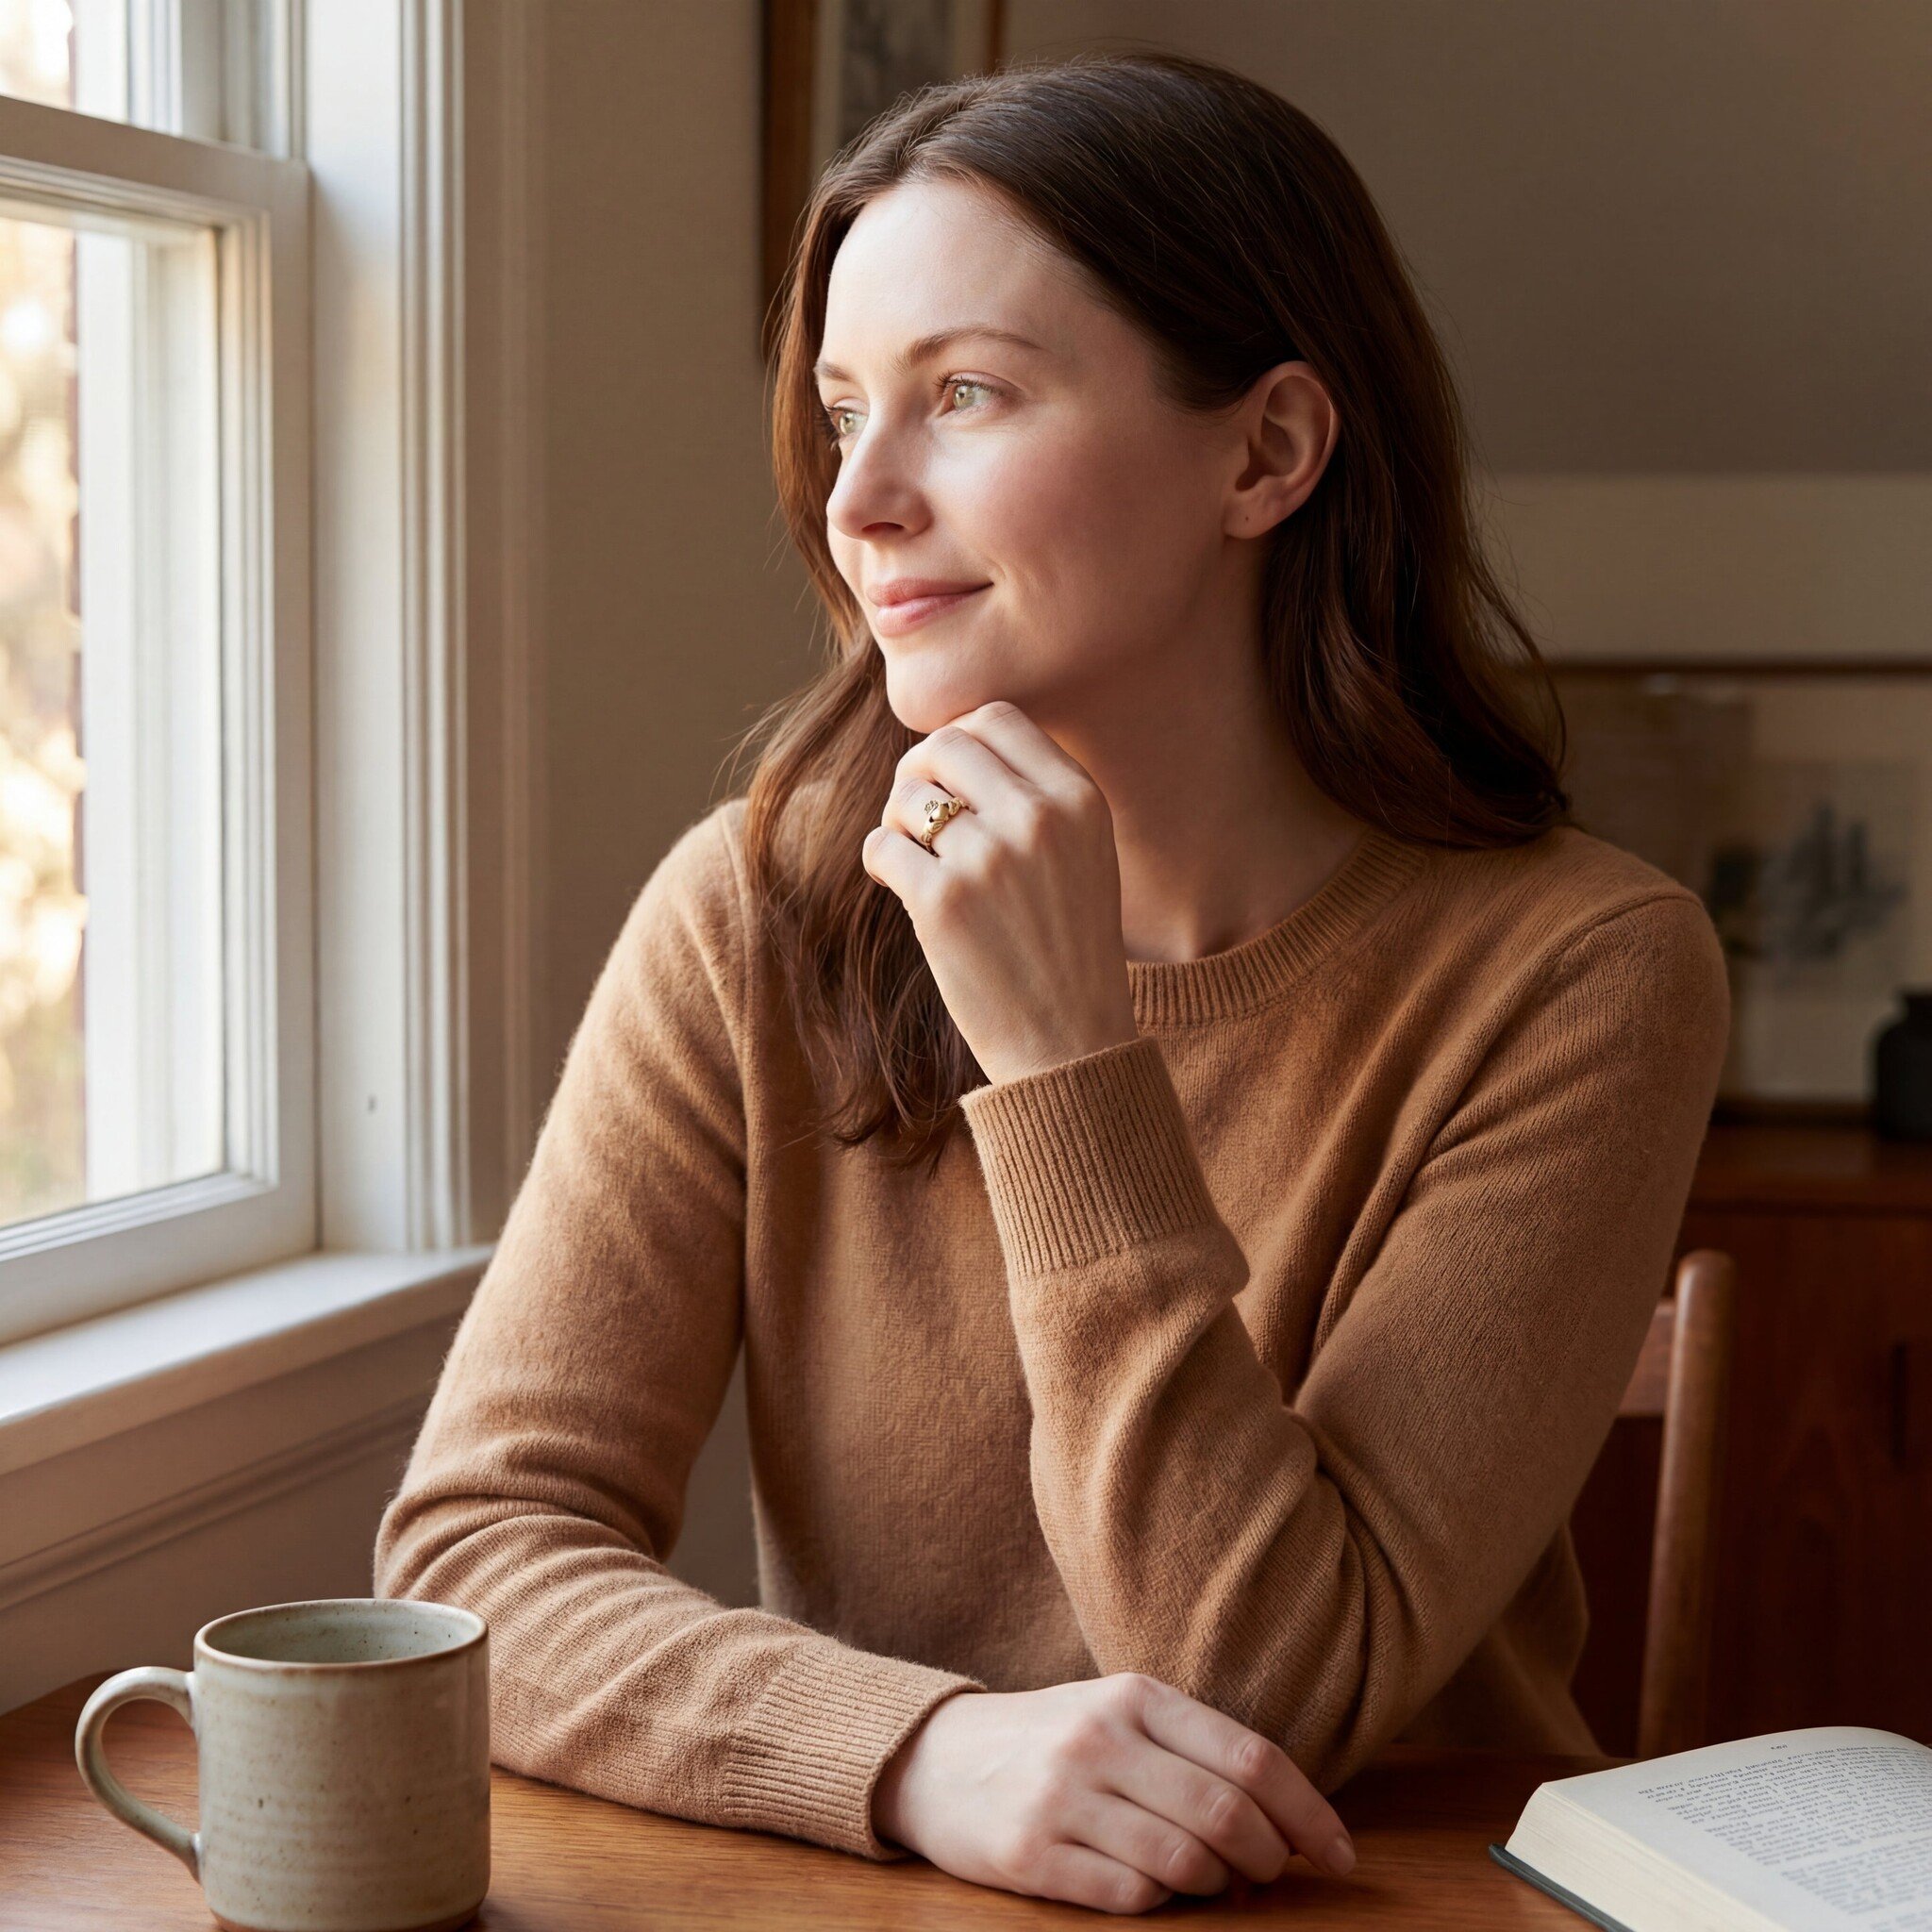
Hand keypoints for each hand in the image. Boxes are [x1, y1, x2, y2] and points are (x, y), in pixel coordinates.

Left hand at [860, 700, 1138, 1086]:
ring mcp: (988, 859)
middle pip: (945, 745)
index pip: (997, 718)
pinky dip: (880, 861)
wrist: (1072, 1041)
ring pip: (906, 797)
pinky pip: (881, 846)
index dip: (959, 738)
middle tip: (914, 810)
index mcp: (1079, 800)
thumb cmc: (1069, 945)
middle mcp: (1037, 819)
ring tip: (915, 856)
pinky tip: (900, 885)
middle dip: (917, 771)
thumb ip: (1036, 793)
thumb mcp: (1085, 852)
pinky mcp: (941, 903)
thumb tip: (954, 742)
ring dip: (897, 821)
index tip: (948, 774)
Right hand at [870, 1672, 1355, 1915]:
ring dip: (1217, 1889)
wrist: (935, 1759)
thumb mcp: (1120, 1716)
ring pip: (1186, 1864)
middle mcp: (1101, 1739)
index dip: (1310, 1814)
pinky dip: (1160, 1906)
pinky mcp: (1030, 1855)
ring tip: (1211, 1884)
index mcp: (1135, 1696)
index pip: (1251, 1756)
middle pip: (1227, 1816)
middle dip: (1270, 1861)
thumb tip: (1285, 1828)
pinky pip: (1132, 1899)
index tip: (1342, 1856)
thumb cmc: (1053, 1741)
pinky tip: (1150, 1888)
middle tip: (1271, 1878)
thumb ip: (1194, 1755)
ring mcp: (1063, 1797)